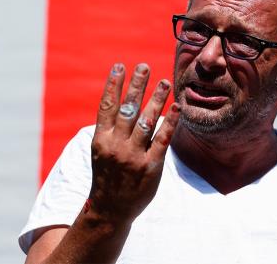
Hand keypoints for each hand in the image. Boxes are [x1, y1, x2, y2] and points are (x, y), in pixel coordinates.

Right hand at [88, 63, 179, 223]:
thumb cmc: (107, 176)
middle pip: (128, 109)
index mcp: (101, 139)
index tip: (120, 66)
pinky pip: (162, 140)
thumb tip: (122, 100)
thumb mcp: (100, 151)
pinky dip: (170, 122)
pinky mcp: (150, 167)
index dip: (113, 85)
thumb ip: (110, 128)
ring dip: (156, 99)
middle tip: (144, 66)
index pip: (107, 107)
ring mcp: (133, 156)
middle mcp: (116, 146)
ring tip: (165, 82)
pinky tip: (176, 107)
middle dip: (136, 86)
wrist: (110, 210)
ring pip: (146, 121)